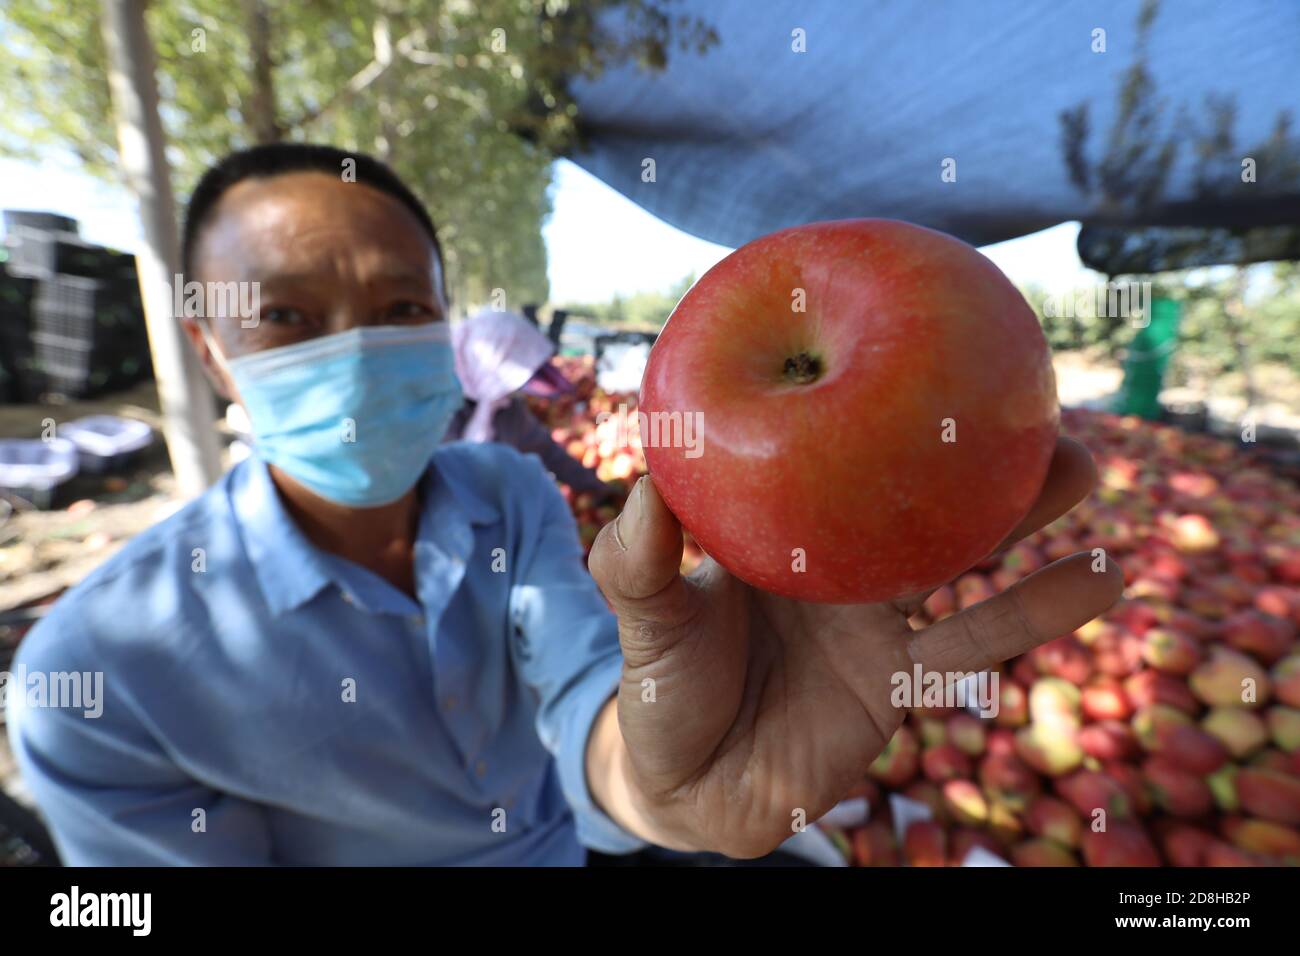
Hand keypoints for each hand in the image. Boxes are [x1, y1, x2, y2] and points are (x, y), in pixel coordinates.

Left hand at [586, 437, 1122, 856]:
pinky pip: (976, 641)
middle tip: (1025, 384)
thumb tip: (649, 481)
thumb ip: (638, 556)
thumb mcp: (643, 617)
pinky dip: (1038, 611)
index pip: (826, 453)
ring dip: (1021, 513)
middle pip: (910, 490)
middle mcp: (835, 563)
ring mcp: (873, 618)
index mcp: (778, 529)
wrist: (691, 789)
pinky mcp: (900, 678)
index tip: (910, 348)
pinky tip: (1100, 578)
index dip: (865, 405)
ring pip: (960, 554)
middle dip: (964, 442)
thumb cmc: (660, 690)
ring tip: (1083, 464)